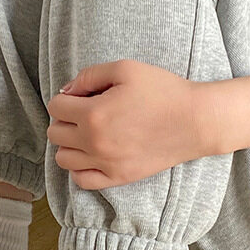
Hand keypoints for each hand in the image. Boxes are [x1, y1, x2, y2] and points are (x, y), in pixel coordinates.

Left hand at [46, 59, 215, 189]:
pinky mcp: (118, 178)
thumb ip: (88, 76)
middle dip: (64, 119)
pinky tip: (92, 155)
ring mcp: (105, 163)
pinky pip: (81, 180)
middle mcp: (94, 142)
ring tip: (87, 134)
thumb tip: (66, 91)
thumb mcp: (125, 68)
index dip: (66, 97)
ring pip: (63, 158)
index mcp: (93, 114)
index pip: (55, 107)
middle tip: (84, 112)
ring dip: (69, 144)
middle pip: (54, 133)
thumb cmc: (163, 91)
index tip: (83, 95)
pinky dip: (79, 168)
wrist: (195, 121)